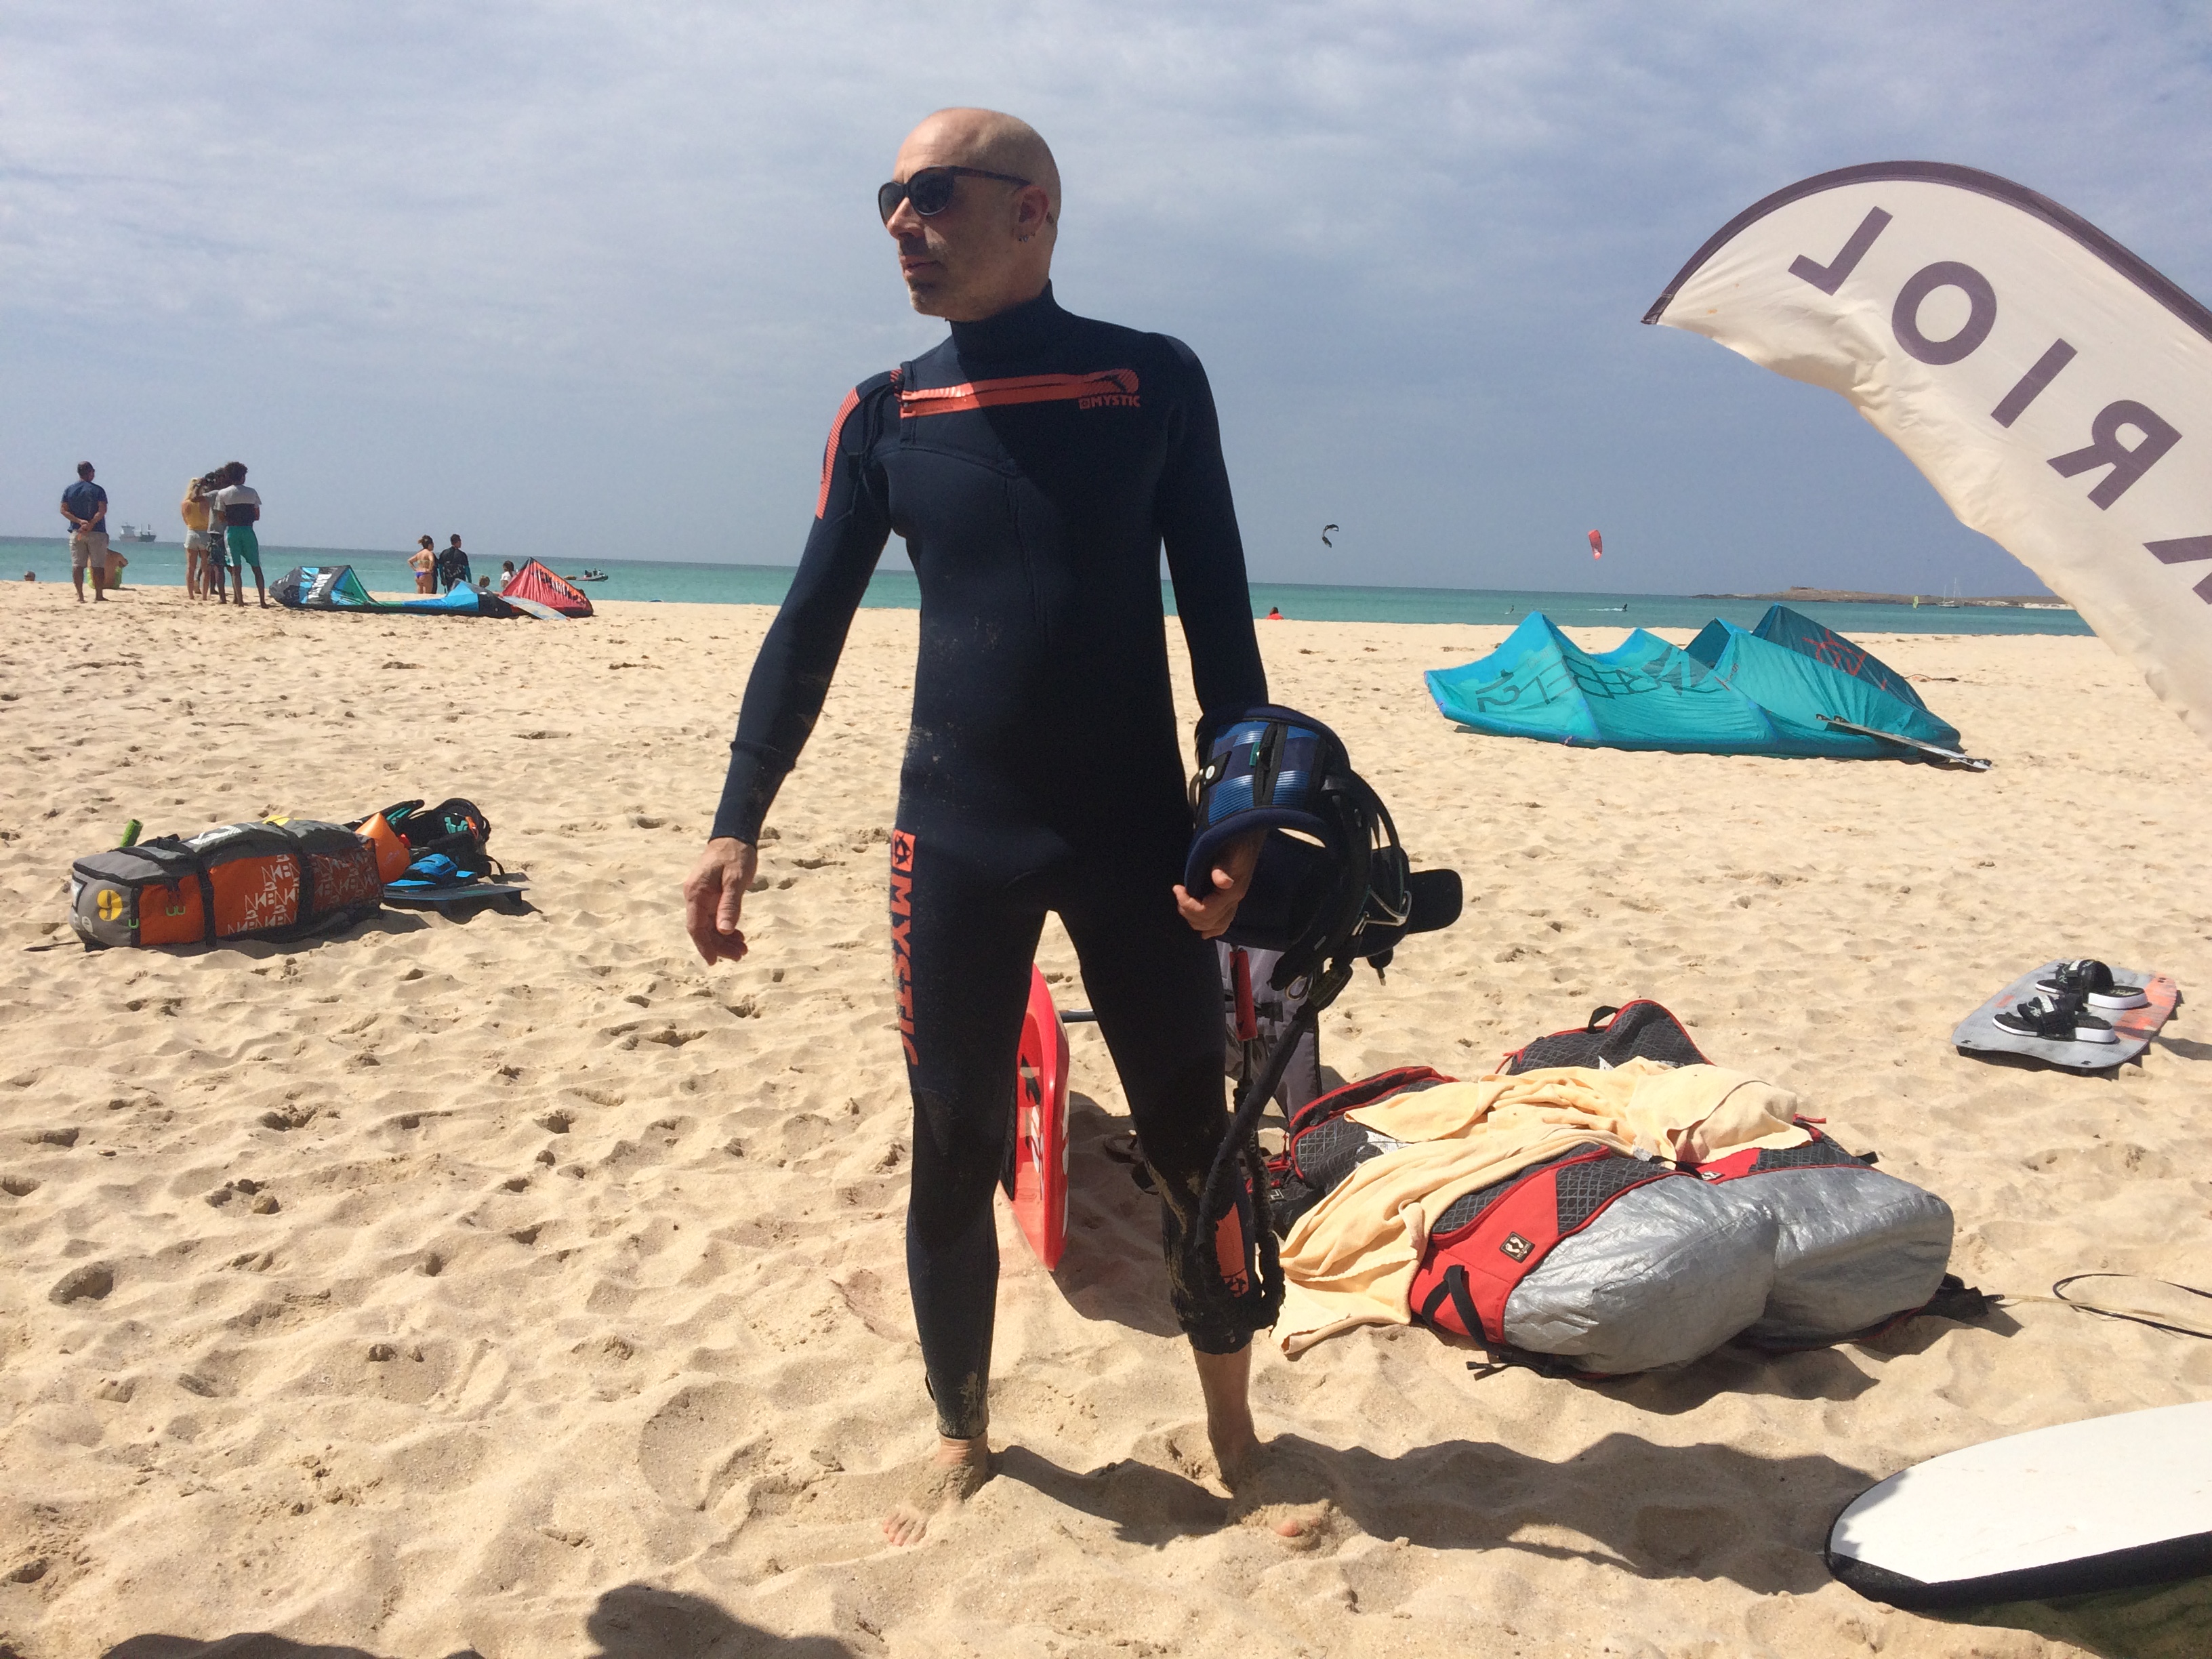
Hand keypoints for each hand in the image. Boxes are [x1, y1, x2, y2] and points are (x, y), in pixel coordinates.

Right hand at [684, 837, 758, 964]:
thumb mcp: (736, 879)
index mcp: (696, 893)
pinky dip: (725, 928)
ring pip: (709, 925)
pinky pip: (714, 917)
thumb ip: (730, 904)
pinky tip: (738, 935)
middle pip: (702, 929)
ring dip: (724, 939)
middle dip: (719, 945)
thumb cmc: (736, 855)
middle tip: (741, 955)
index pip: (696, 927)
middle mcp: (695, 896)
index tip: (713, 962)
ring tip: (743, 949)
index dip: (704, 946)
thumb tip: (724, 930)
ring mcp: (701, 897)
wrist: (734, 836)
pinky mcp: (710, 896)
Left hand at [1174, 831, 1264, 939]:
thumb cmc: (1235, 842)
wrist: (1247, 837)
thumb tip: (1223, 882)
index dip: (1187, 904)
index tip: (1177, 888)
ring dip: (1195, 919)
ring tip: (1185, 903)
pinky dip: (1211, 929)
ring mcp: (1233, 903)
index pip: (1206, 911)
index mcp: (1232, 892)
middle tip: (1179, 893)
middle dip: (1188, 911)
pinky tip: (1204, 931)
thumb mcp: (1228, 851)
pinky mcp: (1230, 902)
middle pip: (1207, 922)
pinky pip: (1222, 923)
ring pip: (1213, 925)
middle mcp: (1233, 902)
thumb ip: (1223, 867)